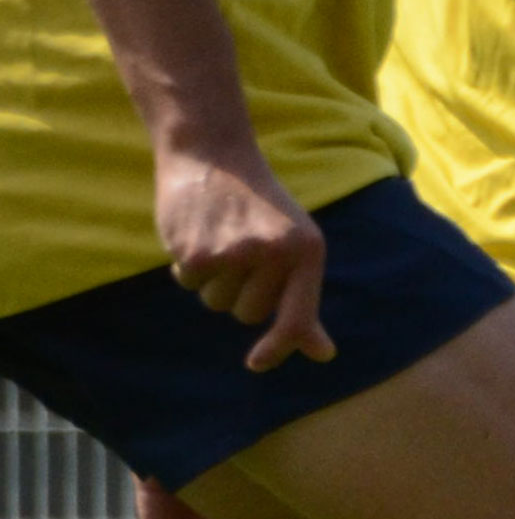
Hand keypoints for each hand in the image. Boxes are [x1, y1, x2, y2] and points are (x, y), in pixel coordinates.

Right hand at [152, 141, 334, 369]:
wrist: (214, 156)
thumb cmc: (259, 208)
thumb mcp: (294, 247)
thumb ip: (303, 301)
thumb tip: (323, 354)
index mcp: (308, 252)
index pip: (296, 317)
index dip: (279, 347)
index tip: (258, 363)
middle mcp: (276, 254)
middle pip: (248, 314)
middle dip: (239, 293)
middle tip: (239, 251)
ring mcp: (236, 254)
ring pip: (216, 303)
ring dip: (212, 281)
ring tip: (220, 238)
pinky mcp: (197, 252)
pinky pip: (187, 283)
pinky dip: (187, 266)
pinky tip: (196, 233)